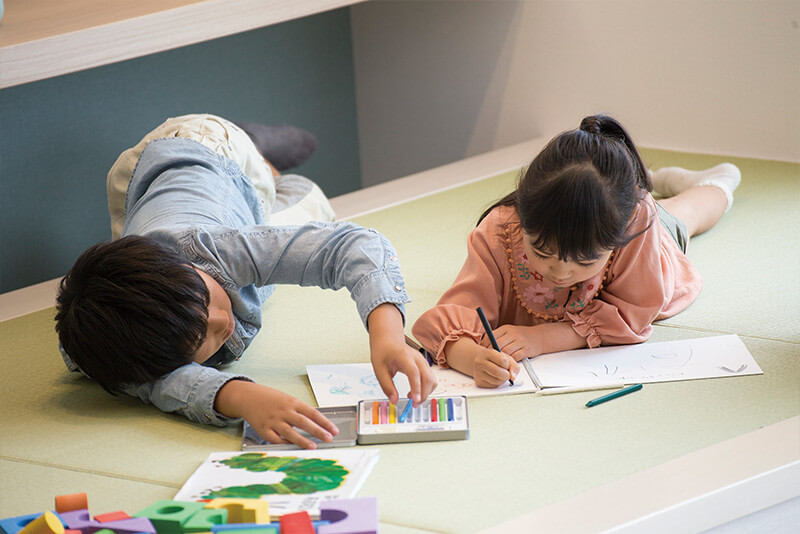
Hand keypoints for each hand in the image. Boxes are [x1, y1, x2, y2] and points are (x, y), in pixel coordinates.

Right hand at [215, 380, 337, 449]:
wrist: (249, 397)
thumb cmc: (271, 399)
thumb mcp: (288, 400)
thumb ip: (300, 411)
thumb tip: (317, 425)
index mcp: (293, 402)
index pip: (312, 413)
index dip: (325, 422)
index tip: (334, 430)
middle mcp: (284, 411)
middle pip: (304, 422)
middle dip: (318, 431)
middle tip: (329, 438)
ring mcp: (274, 421)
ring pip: (290, 432)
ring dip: (303, 440)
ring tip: (313, 446)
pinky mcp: (264, 430)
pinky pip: (276, 439)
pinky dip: (285, 444)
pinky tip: (293, 448)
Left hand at [367, 303, 436, 404]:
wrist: (388, 341)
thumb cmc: (383, 353)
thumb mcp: (379, 370)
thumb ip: (386, 386)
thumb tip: (394, 400)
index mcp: (404, 356)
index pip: (414, 373)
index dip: (416, 387)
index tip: (415, 400)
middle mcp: (417, 358)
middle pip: (427, 377)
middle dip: (423, 394)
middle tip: (413, 404)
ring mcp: (423, 361)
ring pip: (432, 379)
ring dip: (426, 392)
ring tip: (413, 398)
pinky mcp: (424, 365)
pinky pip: (430, 378)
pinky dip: (426, 388)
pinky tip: (415, 392)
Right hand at [473, 346, 519, 387]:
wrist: (482, 362)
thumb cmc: (495, 359)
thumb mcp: (505, 357)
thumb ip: (513, 366)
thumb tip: (513, 377)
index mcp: (487, 353)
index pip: (502, 360)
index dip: (507, 365)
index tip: (507, 365)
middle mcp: (480, 362)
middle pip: (497, 371)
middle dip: (507, 374)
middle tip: (507, 373)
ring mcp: (478, 373)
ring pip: (496, 381)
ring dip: (503, 380)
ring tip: (501, 375)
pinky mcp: (479, 382)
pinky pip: (493, 386)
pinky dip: (498, 383)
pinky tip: (496, 378)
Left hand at [479, 324, 538, 360]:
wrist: (540, 336)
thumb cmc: (521, 335)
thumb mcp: (509, 331)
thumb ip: (498, 336)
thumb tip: (482, 343)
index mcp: (506, 328)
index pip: (491, 336)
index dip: (484, 345)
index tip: (481, 351)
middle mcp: (513, 334)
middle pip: (497, 344)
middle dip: (491, 353)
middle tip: (488, 359)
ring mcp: (520, 341)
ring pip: (506, 352)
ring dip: (500, 359)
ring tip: (496, 363)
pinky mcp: (527, 350)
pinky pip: (515, 357)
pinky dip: (510, 362)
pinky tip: (507, 364)